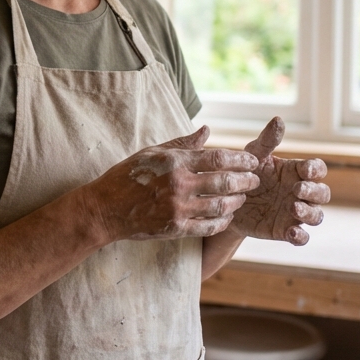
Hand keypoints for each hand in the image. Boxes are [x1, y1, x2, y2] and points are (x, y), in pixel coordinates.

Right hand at [82, 126, 260, 242]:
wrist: (104, 209)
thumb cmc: (126, 176)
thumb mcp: (152, 152)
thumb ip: (182, 144)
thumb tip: (207, 131)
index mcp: (174, 162)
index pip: (217, 158)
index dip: (240, 159)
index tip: (252, 161)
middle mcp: (178, 184)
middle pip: (224, 182)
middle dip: (246, 181)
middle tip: (255, 180)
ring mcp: (177, 208)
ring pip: (220, 206)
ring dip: (237, 202)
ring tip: (243, 197)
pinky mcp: (175, 228)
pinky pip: (208, 226)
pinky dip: (222, 221)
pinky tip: (227, 216)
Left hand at [227, 117, 330, 245]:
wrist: (224, 201)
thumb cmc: (242, 173)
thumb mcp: (252, 157)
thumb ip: (267, 142)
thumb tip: (279, 119)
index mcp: (296, 172)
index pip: (317, 170)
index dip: (315, 170)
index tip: (304, 171)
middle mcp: (300, 193)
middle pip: (322, 193)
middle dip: (314, 191)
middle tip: (297, 189)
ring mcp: (295, 213)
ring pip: (317, 216)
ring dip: (309, 213)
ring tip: (292, 207)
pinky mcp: (286, 231)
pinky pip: (302, 237)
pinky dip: (302, 237)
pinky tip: (293, 233)